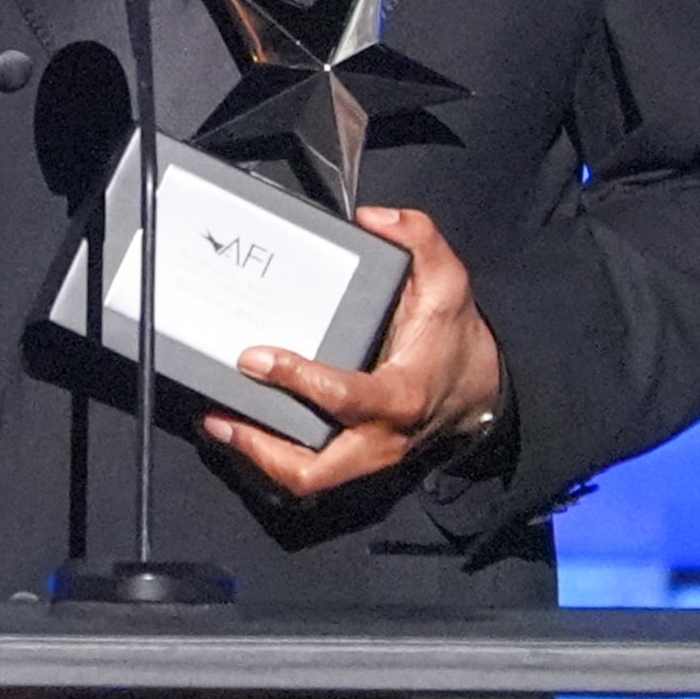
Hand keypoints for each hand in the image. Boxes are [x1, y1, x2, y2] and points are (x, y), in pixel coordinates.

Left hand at [200, 204, 506, 498]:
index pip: (342, 397)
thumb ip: (419, 239)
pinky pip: (310, 472)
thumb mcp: (448, 281)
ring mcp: (366, 456)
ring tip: (220, 424)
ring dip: (258, 456)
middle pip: (314, 469)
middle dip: (261, 447)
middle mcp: (381, 437)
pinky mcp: (355, 460)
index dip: (296, 379)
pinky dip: (272, 456)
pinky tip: (245, 428)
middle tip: (221, 415)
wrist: (479, 387)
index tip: (256, 358)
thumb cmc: (454, 336)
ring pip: (306, 479)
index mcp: (400, 394)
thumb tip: (374, 219)